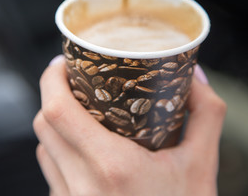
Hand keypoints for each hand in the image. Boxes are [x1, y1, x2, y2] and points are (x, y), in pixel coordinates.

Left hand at [33, 56, 225, 195]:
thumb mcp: (201, 167)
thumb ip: (203, 116)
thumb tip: (194, 78)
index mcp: (110, 167)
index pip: (57, 111)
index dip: (51, 80)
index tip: (62, 64)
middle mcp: (80, 186)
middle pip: (44, 124)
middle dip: (54, 95)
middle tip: (74, 79)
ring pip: (44, 147)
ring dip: (56, 123)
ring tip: (79, 111)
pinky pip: (51, 170)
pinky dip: (60, 151)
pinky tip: (83, 149)